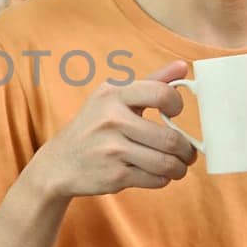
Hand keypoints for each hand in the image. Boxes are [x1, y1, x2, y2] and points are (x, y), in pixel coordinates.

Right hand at [30, 60, 198, 199]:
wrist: (60, 162)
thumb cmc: (94, 126)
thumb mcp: (114, 97)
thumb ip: (151, 82)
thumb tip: (183, 66)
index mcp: (114, 94)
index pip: (161, 94)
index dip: (177, 105)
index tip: (175, 113)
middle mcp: (112, 120)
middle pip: (170, 138)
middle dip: (186, 150)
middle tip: (187, 153)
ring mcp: (112, 149)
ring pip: (166, 163)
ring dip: (178, 168)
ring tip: (177, 166)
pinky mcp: (114, 175)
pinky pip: (155, 180)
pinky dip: (163, 179)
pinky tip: (156, 174)